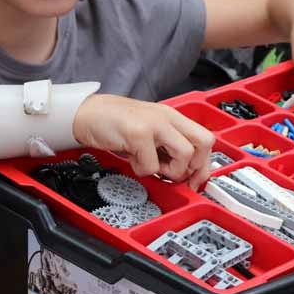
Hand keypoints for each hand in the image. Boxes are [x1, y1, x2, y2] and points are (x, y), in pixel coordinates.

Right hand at [72, 94, 213, 188]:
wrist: (87, 114)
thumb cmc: (115, 124)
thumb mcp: (149, 132)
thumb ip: (167, 146)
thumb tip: (185, 173)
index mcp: (172, 117)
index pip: (206, 138)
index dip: (204, 164)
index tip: (195, 179)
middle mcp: (167, 117)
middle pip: (205, 142)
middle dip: (194, 166)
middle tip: (174, 173)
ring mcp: (154, 124)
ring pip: (185, 154)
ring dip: (169, 170)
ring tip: (151, 165)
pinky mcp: (138, 133)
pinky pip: (151, 164)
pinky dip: (142, 170)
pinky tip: (132, 159)